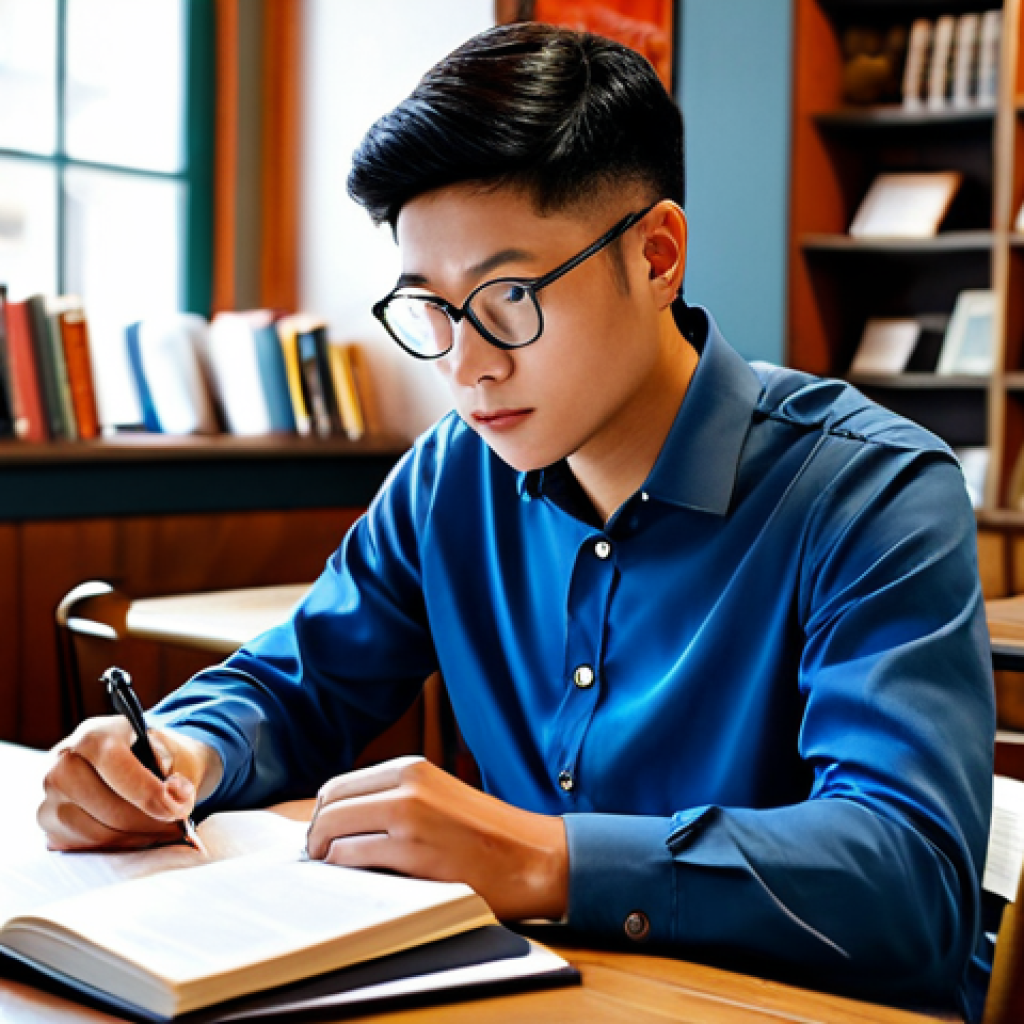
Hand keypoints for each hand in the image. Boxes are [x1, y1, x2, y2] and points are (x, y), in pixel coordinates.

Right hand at [37, 714, 221, 851]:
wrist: (134, 759)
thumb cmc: (155, 755)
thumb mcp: (171, 750)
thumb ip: (175, 770)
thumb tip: (175, 796)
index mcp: (96, 733)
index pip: (113, 763)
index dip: (147, 792)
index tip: (175, 810)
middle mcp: (63, 760)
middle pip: (105, 806)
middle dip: (146, 822)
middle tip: (175, 826)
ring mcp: (50, 793)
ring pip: (95, 831)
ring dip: (135, 838)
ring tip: (161, 832)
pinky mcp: (48, 821)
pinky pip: (83, 845)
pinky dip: (116, 846)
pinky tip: (137, 836)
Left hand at [305, 756, 568, 921]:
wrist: (533, 857)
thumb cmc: (484, 833)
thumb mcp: (436, 796)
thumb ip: (394, 799)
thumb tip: (336, 819)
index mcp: (410, 768)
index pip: (338, 786)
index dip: (322, 816)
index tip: (323, 837)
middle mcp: (406, 784)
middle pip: (328, 806)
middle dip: (316, 836)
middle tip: (321, 859)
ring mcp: (409, 816)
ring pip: (333, 832)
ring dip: (327, 855)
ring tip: (338, 871)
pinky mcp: (413, 851)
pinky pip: (352, 858)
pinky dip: (344, 871)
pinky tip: (360, 880)